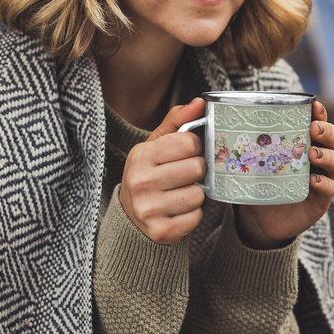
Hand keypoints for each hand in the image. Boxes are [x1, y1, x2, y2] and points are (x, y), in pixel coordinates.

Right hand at [119, 98, 206, 244]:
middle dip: (198, 171)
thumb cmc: (151, 173)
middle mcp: (141, 182)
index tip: (189, 153)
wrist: (133, 217)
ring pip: (198, 195)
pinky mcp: (161, 231)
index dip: (196, 147)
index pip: (189, 142)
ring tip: (181, 193)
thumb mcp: (157, 144)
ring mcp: (149, 209)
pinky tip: (179, 211)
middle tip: (186, 175)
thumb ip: (178, 121)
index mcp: (140, 155)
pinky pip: (196, 217)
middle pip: (197, 168)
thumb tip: (200, 102)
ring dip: (196, 194)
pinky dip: (193, 215)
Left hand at [235, 101, 333, 248]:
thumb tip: (204, 108)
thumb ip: (236, 138)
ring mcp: (320, 178)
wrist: (257, 220)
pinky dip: (325, 184)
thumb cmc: (255, 182)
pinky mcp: (319, 201)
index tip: (313, 106)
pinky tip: (314, 181)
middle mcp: (315, 158)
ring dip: (327, 155)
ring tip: (313, 155)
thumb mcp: (248, 159)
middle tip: (313, 130)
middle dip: (327, 131)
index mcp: (300, 142)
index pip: (317, 122)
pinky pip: (329, 189)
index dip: (319, 112)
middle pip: (332, 139)